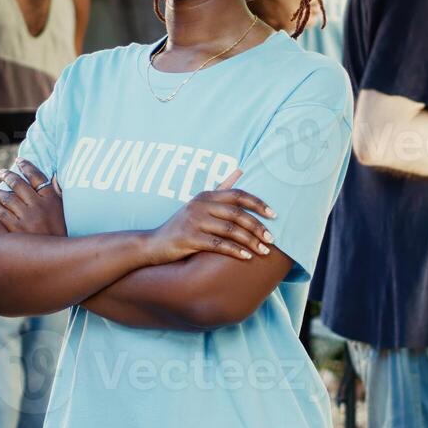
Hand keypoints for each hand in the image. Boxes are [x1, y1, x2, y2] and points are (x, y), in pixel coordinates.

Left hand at [0, 160, 66, 237]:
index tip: (19, 161)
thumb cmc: (63, 233)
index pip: (37, 176)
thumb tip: (55, 177)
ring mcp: (28, 218)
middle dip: (8, 176)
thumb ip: (58, 193)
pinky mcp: (18, 231)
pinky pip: (3, 214)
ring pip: (8, 199)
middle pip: (19, 184)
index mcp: (52, 199)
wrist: (59, 258)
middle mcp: (39, 206)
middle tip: (1, 172)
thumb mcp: (64, 211)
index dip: (27, 166)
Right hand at [145, 169, 277, 263]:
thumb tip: (239, 170)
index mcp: (206, 195)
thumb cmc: (182, 225)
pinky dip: (235, 251)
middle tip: (272, 239)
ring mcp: (194, 221)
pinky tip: (247, 258)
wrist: (153, 244)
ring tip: (264, 251)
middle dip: (258, 227)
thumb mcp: (200, 204)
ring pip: (230, 230)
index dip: (258, 203)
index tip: (274, 214)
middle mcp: (200, 205)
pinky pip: (218, 245)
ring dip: (250, 241)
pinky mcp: (189, 238)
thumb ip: (221, 189)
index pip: (238, 194)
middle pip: (237, 214)